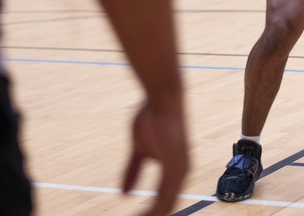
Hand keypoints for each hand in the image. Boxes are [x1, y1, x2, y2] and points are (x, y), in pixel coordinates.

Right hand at [122, 100, 188, 215]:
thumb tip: (123, 193)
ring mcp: (180, 171)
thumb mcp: (137, 150)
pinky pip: (166, 198)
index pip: (163, 197)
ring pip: (167, 206)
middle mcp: (180, 172)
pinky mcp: (177, 168)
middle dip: (152, 215)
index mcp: (173, 168)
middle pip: (167, 205)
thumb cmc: (151, 117)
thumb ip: (132, 171)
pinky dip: (154, 212)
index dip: (151, 210)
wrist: (162, 99)